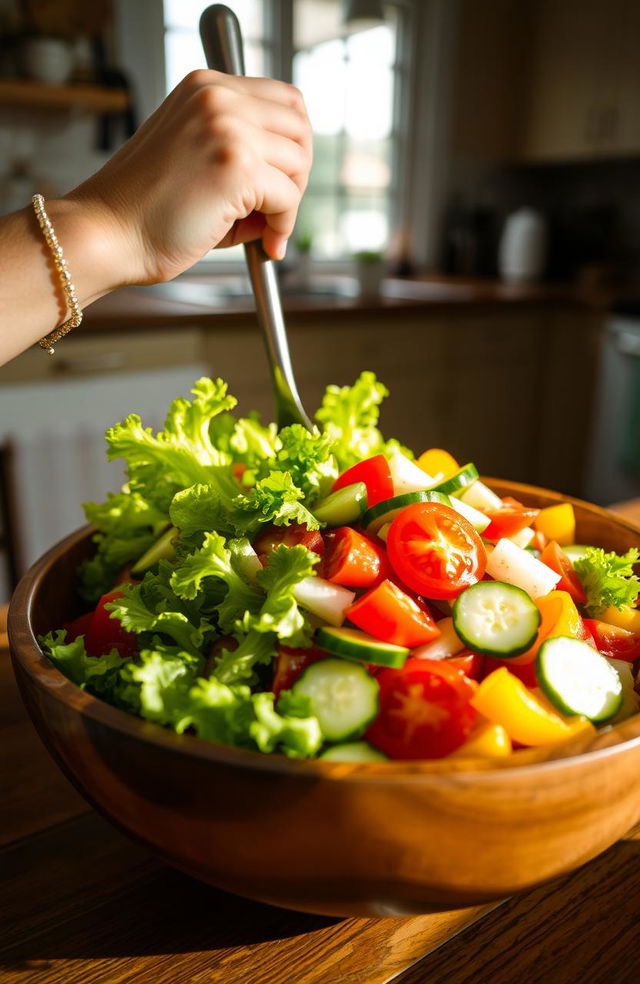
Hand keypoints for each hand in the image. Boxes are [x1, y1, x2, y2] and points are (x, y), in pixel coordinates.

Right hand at [67, 70, 312, 285]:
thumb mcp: (196, 158)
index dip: (292, 144)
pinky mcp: (238, 168)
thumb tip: (293, 180)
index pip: (284, 99)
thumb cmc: (145, 209)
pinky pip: (288, 198)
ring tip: (261, 229)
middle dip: (297, 173)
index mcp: (205, 87)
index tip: (282, 180)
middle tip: (279, 209)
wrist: (106, 234)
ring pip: (298, 162)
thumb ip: (242, 152)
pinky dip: (282, 226)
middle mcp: (218, 97)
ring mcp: (228, 129)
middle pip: (300, 126)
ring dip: (289, 202)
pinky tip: (263, 245)